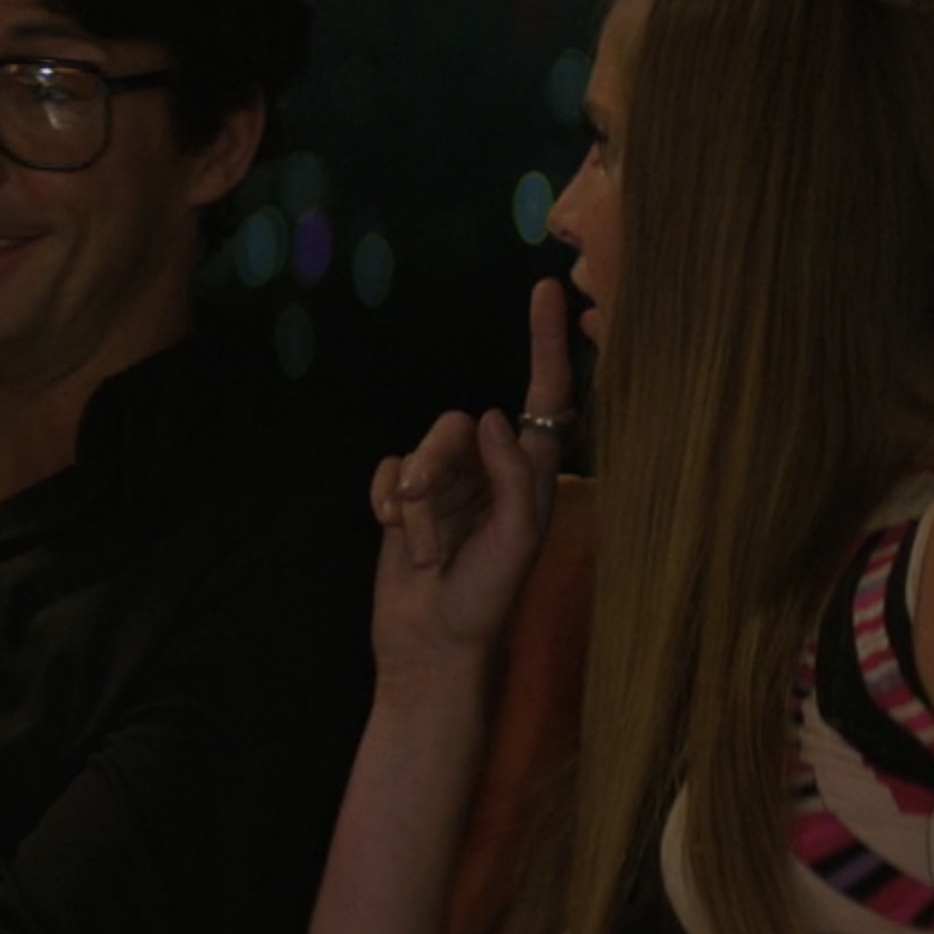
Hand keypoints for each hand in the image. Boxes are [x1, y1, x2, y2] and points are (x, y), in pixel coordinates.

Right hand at [366, 280, 575, 687]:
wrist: (430, 644)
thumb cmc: (486, 598)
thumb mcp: (516, 539)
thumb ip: (512, 475)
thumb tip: (488, 416)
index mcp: (531, 475)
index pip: (544, 398)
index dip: (548, 344)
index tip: (546, 289)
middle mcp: (491, 470)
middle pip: (458, 425)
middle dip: (434, 467)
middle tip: (419, 514)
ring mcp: (447, 482)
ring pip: (421, 447)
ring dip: (411, 498)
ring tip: (415, 544)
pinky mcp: (405, 496)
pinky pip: (390, 468)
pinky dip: (385, 499)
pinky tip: (391, 530)